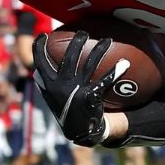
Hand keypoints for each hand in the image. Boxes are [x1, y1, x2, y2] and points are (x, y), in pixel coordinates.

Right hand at [31, 31, 128, 146]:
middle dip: (76, 41)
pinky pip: (105, 80)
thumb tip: (40, 68)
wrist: (80, 132)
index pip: (40, 62)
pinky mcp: (90, 96)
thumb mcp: (52, 98)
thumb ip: (47, 83)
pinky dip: (115, 71)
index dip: (39, 47)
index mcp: (49, 84)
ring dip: (99, 50)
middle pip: (68, 57)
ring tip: (108, 40)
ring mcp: (76, 90)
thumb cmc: (67, 111)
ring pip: (89, 64)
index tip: (43, 35)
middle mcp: (61, 85)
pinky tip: (124, 64)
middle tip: (84, 32)